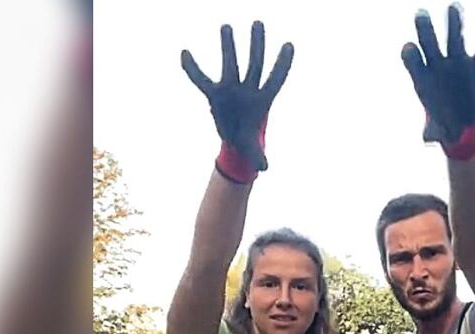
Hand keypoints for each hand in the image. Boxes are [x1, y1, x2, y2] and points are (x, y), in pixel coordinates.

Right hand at [181, 21, 293, 176]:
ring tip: (226, 27)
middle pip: (255, 64)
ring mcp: (231, 89)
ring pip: (231, 63)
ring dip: (228, 46)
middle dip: (257, 45)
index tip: (289, 45)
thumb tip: (264, 169)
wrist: (235, 140)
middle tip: (258, 24)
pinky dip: (192, 69)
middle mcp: (248, 90)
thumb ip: (257, 157)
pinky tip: (184, 54)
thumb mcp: (252, 149)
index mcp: (263, 101)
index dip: (283, 64)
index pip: (275, 79)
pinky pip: (201, 79)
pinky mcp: (214, 94)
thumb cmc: (248, 140)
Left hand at [401, 4, 474, 157]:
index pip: (413, 61)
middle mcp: (438, 67)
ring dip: (454, 24)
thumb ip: (433, 132)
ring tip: (454, 8)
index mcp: (423, 80)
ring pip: (454, 40)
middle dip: (425, 29)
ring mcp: (457, 65)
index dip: (410, 54)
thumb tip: (429, 138)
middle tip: (420, 14)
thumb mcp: (438, 132)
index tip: (409, 47)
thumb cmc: (446, 128)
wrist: (464, 129)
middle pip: (430, 44)